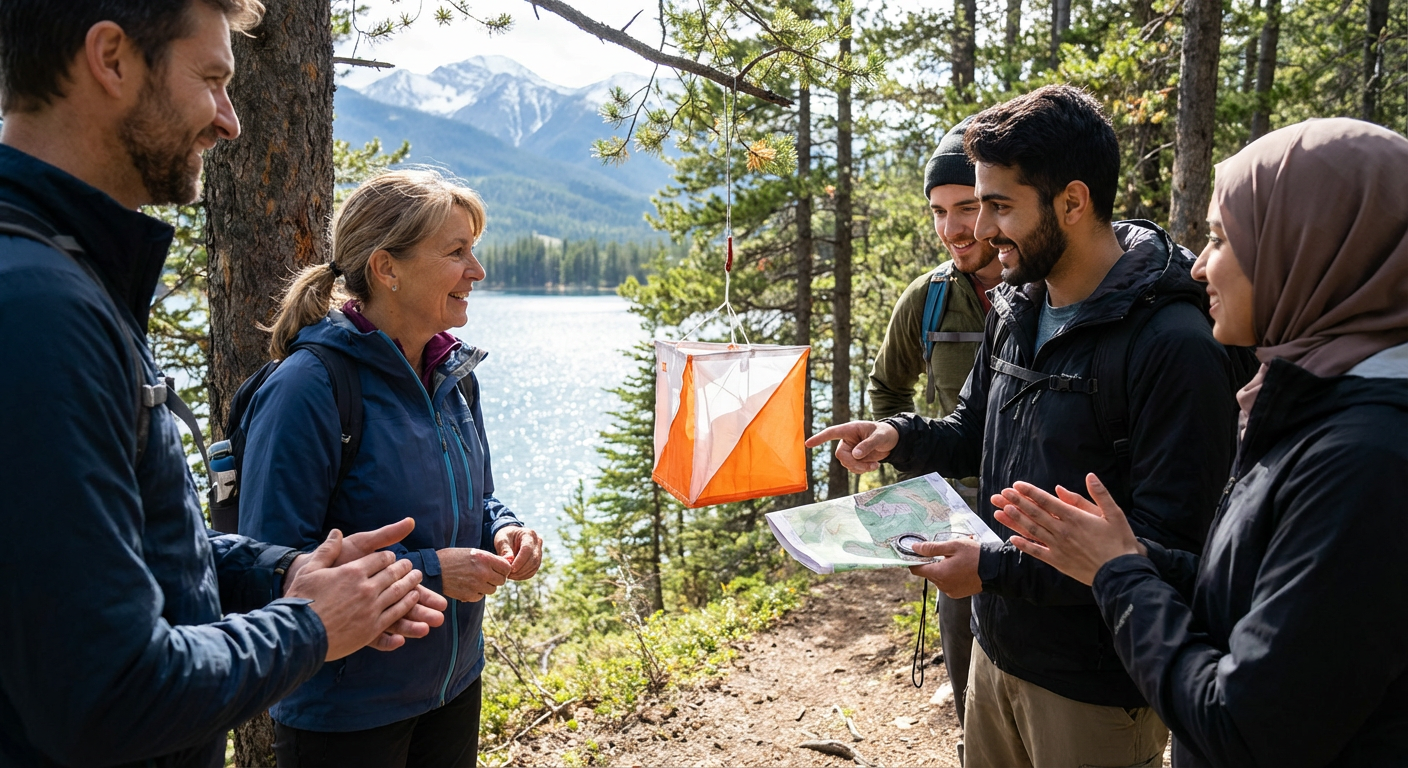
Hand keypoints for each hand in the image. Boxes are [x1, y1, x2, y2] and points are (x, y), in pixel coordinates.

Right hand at [284, 529, 431, 660]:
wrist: (299, 634)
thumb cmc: (302, 600)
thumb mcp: (311, 570)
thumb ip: (327, 550)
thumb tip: (335, 532)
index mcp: (353, 572)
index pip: (379, 559)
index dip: (388, 557)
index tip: (392, 556)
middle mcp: (366, 589)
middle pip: (393, 575)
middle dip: (404, 568)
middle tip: (411, 565)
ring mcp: (371, 610)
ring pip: (398, 593)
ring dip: (410, 584)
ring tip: (417, 579)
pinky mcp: (371, 629)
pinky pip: (395, 614)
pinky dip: (406, 604)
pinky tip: (412, 600)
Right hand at [438, 547, 512, 601]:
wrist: (433, 569)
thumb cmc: (453, 558)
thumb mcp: (472, 552)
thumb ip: (490, 559)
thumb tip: (507, 564)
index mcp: (484, 558)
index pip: (507, 568)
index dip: (503, 569)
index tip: (498, 569)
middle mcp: (482, 572)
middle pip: (501, 580)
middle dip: (495, 578)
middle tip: (486, 575)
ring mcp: (476, 585)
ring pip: (492, 590)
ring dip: (486, 586)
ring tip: (474, 579)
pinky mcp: (469, 596)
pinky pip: (480, 597)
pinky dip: (476, 593)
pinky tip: (467, 586)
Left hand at [494, 526, 543, 580]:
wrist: (510, 537)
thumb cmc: (505, 537)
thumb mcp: (501, 540)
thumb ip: (505, 550)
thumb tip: (509, 561)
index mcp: (529, 534)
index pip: (527, 549)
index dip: (520, 560)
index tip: (510, 569)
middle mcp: (537, 542)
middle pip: (533, 559)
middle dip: (520, 569)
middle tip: (507, 574)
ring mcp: (539, 552)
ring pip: (534, 567)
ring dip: (521, 574)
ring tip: (509, 575)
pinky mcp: (537, 560)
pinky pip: (533, 571)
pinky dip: (523, 575)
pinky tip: (514, 576)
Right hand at [804, 420, 898, 473]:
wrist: (893, 442)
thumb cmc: (886, 433)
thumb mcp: (880, 437)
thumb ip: (868, 445)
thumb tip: (855, 455)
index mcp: (850, 429)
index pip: (831, 433)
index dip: (819, 438)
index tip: (808, 444)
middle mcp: (847, 440)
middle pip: (841, 455)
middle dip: (854, 463)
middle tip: (871, 466)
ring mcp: (850, 450)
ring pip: (847, 464)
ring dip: (860, 468)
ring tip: (875, 465)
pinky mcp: (855, 459)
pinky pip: (853, 468)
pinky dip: (862, 470)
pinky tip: (874, 466)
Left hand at [906, 536, 982, 597]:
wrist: (996, 570)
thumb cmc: (975, 555)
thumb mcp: (953, 546)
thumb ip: (932, 548)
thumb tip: (914, 548)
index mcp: (940, 574)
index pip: (916, 569)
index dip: (913, 559)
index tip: (916, 551)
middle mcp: (943, 586)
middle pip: (928, 572)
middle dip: (933, 561)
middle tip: (947, 550)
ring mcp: (950, 591)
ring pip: (938, 577)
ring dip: (943, 567)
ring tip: (958, 557)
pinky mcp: (957, 593)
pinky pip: (947, 582)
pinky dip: (950, 574)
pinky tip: (962, 566)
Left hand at [993, 473, 1146, 585]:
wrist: (1120, 573)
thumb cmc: (1120, 542)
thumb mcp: (1114, 514)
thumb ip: (1100, 494)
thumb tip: (1089, 476)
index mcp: (1075, 518)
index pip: (1047, 501)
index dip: (1030, 492)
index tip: (1017, 485)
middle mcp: (1063, 531)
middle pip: (1035, 513)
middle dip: (1017, 502)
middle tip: (1003, 493)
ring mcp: (1058, 547)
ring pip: (1032, 530)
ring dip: (1016, 519)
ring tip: (1002, 510)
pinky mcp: (1058, 561)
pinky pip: (1037, 552)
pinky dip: (1024, 545)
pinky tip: (1012, 538)